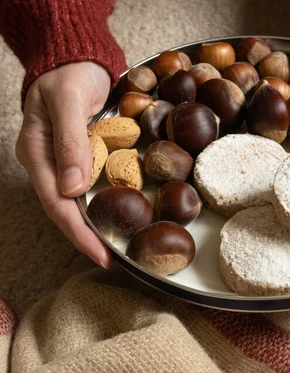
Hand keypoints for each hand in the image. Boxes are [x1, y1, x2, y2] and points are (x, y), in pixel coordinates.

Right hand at [15, 62, 112, 267]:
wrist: (77, 59)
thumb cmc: (70, 74)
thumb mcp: (69, 101)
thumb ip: (70, 141)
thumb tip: (73, 188)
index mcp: (37, 152)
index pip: (56, 202)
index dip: (78, 231)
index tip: (100, 254)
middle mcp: (48, 162)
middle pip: (65, 208)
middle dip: (86, 236)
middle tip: (112, 260)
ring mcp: (64, 160)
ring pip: (77, 200)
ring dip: (94, 224)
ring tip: (115, 246)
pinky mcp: (81, 155)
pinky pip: (90, 185)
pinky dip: (102, 203)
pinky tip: (116, 215)